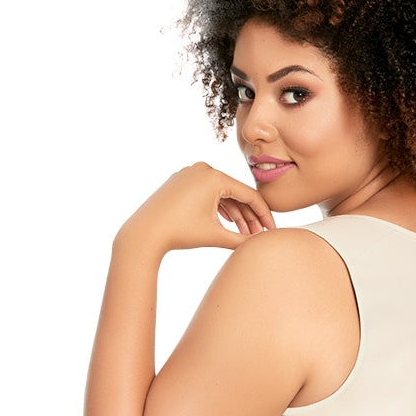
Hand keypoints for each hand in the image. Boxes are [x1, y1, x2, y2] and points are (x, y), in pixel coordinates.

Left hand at [117, 161, 274, 255]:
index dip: (264, 215)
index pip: (249, 195)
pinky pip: (207, 192)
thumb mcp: (216, 237)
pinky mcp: (181, 181)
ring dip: (234, 214)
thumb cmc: (179, 233)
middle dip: (249, 217)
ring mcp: (190, 173)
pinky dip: (218, 207)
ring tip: (244, 234)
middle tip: (259, 235)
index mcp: (214, 177)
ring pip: (221, 194)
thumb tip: (262, 245)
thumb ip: (242, 240)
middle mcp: (203, 169)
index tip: (271, 230)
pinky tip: (228, 223)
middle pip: (236, 194)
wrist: (144, 232)